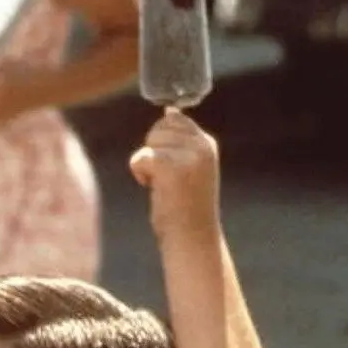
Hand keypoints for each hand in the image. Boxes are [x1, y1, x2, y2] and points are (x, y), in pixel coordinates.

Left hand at [129, 109, 220, 239]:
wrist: (191, 238)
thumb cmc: (184, 207)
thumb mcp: (189, 166)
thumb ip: (180, 141)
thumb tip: (169, 110)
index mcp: (207, 144)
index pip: (174, 118)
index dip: (162, 142)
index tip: (171, 168)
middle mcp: (202, 146)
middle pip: (158, 127)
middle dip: (154, 152)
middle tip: (168, 180)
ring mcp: (189, 156)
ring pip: (149, 142)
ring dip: (147, 165)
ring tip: (165, 185)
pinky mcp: (171, 167)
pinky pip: (140, 158)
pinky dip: (140, 174)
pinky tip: (155, 188)